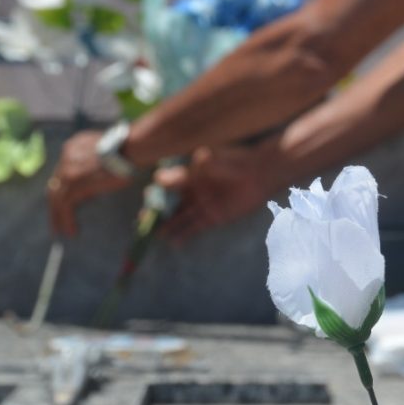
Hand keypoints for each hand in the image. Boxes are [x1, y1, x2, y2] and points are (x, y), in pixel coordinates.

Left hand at [47, 130, 132, 236]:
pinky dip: (66, 220)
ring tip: (61, 232)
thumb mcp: (105, 154)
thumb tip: (94, 183)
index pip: (61, 172)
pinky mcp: (74, 184)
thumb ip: (94, 164)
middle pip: (55, 185)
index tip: (63, 203)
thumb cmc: (130, 151)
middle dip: (54, 205)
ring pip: (56, 198)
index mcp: (73, 147)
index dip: (62, 189)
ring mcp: (69, 171)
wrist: (131, 149)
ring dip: (57, 217)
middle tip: (56, 221)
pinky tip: (72, 231)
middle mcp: (67, 157)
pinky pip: (65, 206)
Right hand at [156, 144, 274, 240]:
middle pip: (170, 202)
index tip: (149, 195)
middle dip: (157, 211)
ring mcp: (202, 205)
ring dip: (168, 225)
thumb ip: (193, 168)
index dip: (158, 189)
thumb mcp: (214, 161)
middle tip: (143, 219)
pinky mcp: (213, 217)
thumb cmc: (235, 162)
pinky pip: (195, 228)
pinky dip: (184, 235)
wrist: (259, 174)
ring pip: (180, 217)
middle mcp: (193, 190)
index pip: (169, 183)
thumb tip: (170, 172)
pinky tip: (174, 243)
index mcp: (191, 174)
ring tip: (155, 234)